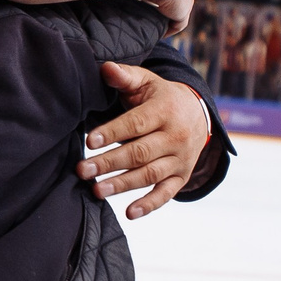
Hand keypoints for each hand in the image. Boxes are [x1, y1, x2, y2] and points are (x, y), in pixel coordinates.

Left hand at [79, 61, 214, 218]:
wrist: (198, 114)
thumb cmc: (161, 97)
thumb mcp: (147, 82)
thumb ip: (126, 76)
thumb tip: (105, 68)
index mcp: (166, 111)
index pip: (137, 124)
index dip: (113, 132)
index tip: (90, 141)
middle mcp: (176, 136)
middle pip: (140, 153)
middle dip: (109, 163)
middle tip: (82, 170)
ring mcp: (180, 159)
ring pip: (150, 175)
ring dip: (123, 184)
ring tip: (97, 190)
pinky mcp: (181, 177)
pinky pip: (167, 194)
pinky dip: (150, 205)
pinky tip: (130, 213)